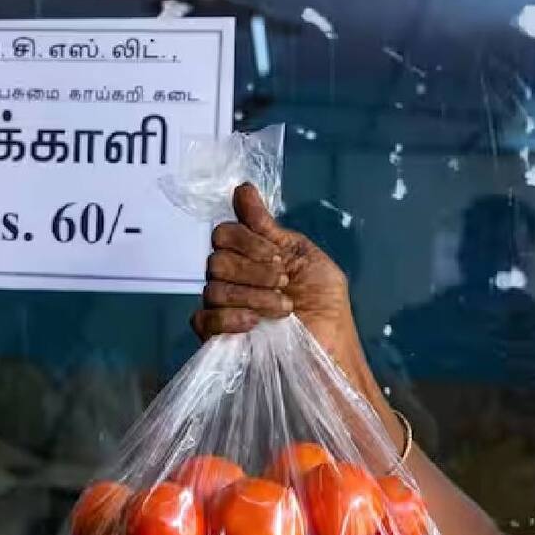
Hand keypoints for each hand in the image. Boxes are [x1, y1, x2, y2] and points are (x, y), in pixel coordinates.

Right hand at [191, 183, 356, 372]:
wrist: (331, 346)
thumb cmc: (325, 303)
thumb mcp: (303, 256)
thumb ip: (268, 227)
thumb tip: (242, 189)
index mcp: (249, 256)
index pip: (224, 234)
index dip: (249, 243)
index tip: (279, 259)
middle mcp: (231, 279)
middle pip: (216, 259)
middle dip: (254, 271)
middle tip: (284, 284)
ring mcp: (223, 308)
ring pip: (214, 288)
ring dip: (255, 296)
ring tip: (283, 309)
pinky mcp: (218, 337)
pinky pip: (203, 319)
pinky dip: (229, 317)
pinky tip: (254, 323)